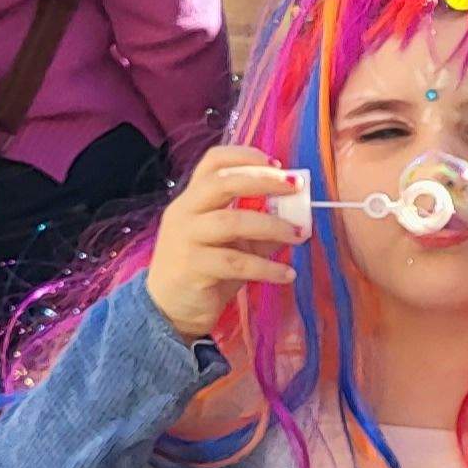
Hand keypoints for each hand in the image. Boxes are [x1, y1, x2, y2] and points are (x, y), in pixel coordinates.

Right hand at [143, 143, 302, 339]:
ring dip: (272, 226)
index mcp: (193, 199)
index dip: (245, 156)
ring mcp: (185, 238)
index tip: (278, 164)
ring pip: (232, 221)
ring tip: (299, 235)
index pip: (213, 162)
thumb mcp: (235, 246)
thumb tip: (298, 217)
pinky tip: (286, 274)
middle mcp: (185, 212)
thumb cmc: (204, 272)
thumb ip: (259, 229)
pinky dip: (267, 268)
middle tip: (296, 189)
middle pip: (223, 182)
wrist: (168, 311)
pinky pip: (236, 262)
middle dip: (264, 181)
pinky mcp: (192, 267)